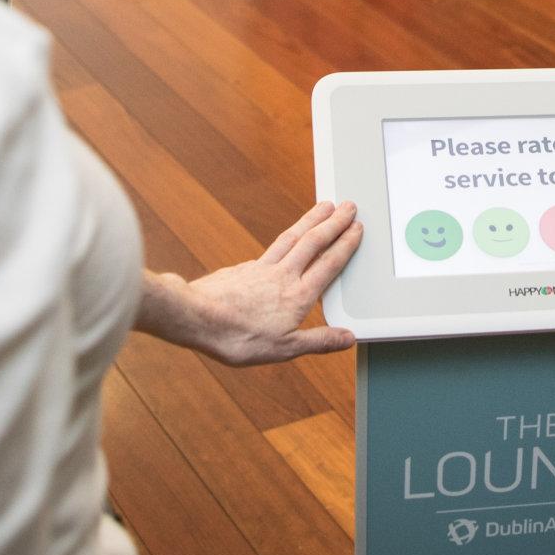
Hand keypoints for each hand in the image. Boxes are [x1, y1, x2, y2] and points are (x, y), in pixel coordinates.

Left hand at [140, 201, 360, 364]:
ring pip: (292, 237)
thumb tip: (348, 337)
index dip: (345, 244)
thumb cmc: (238, 336)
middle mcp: (283, 275)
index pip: (329, 264)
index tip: (357, 228)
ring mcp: (262, 268)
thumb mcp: (285, 348)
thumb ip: (319, 340)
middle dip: (333, 223)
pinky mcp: (243, 268)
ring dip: (311, 220)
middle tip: (347, 206)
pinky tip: (286, 238)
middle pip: (313, 242)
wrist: (197, 318)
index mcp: (298, 296)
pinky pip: (272, 247)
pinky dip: (285, 237)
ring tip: (324, 206)